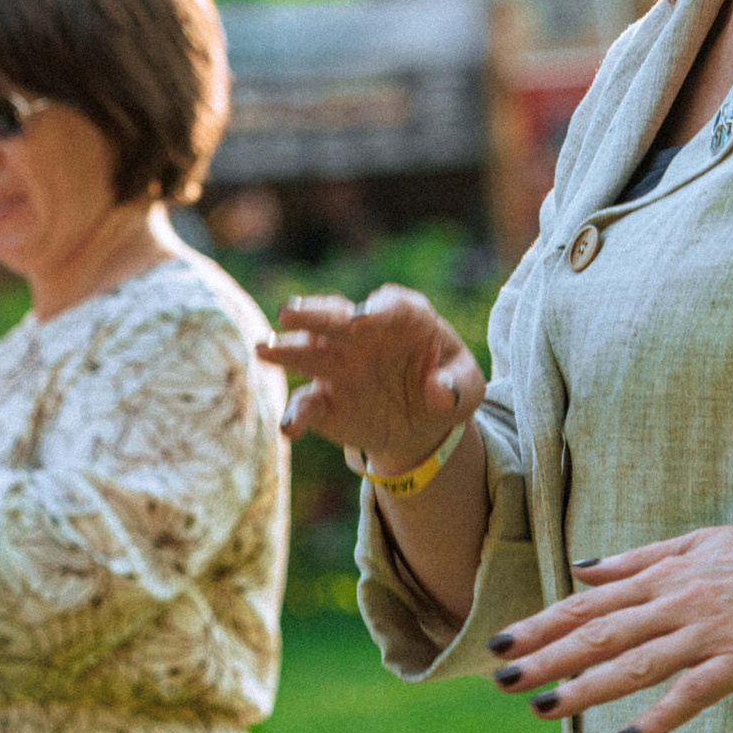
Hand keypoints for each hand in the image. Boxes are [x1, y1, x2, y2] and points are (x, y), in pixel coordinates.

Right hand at [256, 284, 479, 474]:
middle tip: (288, 312)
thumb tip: (439, 392)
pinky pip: (307, 404)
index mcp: (405, 318)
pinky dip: (297, 414)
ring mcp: (340, 364)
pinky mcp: (327, 400)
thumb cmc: (447, 387)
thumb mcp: (469, 388)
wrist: (422, 421)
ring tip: (263, 349)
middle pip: (335, 316)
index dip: (376, 308)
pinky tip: (290, 427)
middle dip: (312, 313)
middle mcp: (363, 333)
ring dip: (286, 349)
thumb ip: (461, 386)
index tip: (362, 318)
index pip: (391, 304)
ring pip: (308, 350)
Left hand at [486, 522, 732, 732]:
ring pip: (634, 663)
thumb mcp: (698, 543)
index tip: (503, 641)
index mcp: (664, 574)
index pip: (589, 601)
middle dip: (547, 657)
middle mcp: (676, 602)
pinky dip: (657, 717)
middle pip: (600, 632)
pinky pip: (690, 693)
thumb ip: (639, 559)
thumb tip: (584, 569)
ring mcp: (706, 633)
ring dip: (586, 687)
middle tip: (502, 679)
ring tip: (544, 707)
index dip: (542, 622)